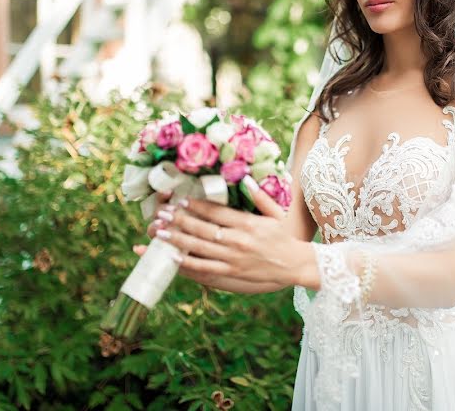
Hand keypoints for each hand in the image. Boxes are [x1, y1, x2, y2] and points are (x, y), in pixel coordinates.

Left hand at [133, 189, 283, 293]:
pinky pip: (206, 269)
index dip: (197, 206)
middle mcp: (238, 240)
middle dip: (180, 221)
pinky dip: (188, 264)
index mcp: (248, 224)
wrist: (295, 265)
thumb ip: (259, 197)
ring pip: (200, 248)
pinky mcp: (232, 274)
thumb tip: (245, 181)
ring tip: (160, 232)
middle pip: (203, 229)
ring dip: (178, 240)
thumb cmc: (284, 238)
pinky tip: (173, 257)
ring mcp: (234, 259)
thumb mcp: (276, 213)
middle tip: (162, 214)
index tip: (181, 200)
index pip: (217, 212)